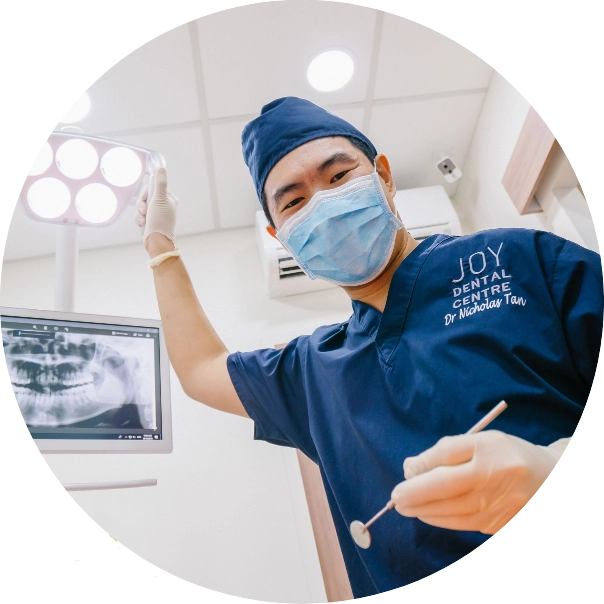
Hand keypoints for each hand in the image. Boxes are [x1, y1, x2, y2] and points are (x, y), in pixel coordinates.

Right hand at [134, 167, 178, 250]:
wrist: (157, 242)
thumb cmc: (160, 220)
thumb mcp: (159, 199)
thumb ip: (160, 183)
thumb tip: (161, 168)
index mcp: (169, 199)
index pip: (154, 188)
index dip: (146, 193)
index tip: (144, 199)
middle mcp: (164, 206)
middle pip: (146, 198)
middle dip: (141, 205)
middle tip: (144, 211)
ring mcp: (157, 215)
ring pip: (142, 207)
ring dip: (140, 214)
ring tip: (144, 220)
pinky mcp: (151, 222)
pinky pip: (140, 216)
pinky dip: (139, 220)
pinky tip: (142, 224)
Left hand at [390, 431, 568, 533]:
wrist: (550, 480)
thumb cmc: (506, 454)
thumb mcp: (479, 441)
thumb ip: (444, 451)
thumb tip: (411, 467)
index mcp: (489, 456)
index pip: (447, 464)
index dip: (421, 475)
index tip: (401, 480)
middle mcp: (494, 484)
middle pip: (447, 493)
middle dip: (416, 498)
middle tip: (395, 500)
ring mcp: (498, 509)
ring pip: (453, 514)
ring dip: (425, 512)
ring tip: (406, 507)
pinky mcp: (500, 526)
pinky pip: (464, 524)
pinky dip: (442, 520)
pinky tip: (428, 514)